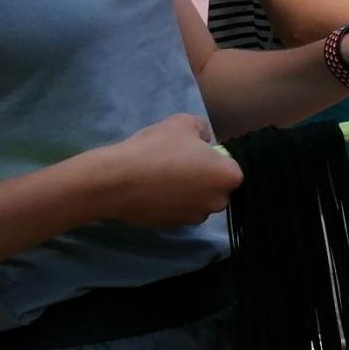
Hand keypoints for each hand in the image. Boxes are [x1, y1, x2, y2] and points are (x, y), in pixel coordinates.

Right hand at [89, 115, 243, 227]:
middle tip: (177, 164)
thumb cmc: (157, 148)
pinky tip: (152, 191)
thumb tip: (204, 140)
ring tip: (162, 177)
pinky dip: (170, 203)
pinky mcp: (174, 227)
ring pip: (198, 201)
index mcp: (229, 177)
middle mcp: (218, 202)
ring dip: (187, 192)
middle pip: (216, 187)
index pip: (230, 167)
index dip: (212, 159)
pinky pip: (178, 211)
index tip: (193, 153)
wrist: (118, 180)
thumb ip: (202, 130)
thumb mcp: (183, 122)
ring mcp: (196, 218)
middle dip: (202, 178)